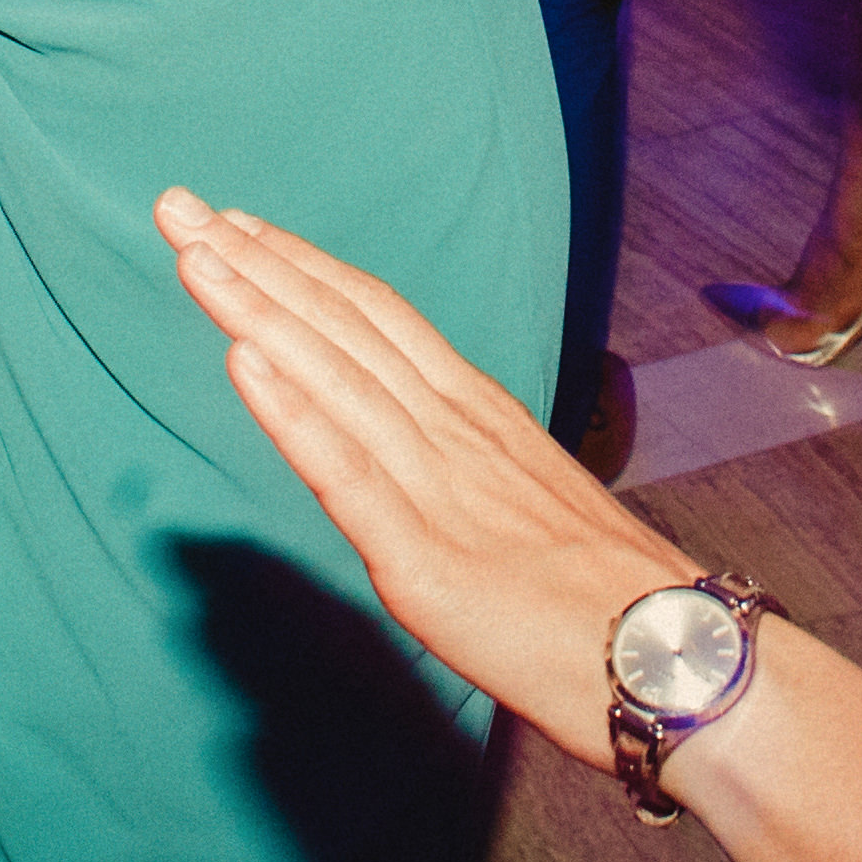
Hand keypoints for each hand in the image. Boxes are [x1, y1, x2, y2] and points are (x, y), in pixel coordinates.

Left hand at [161, 189, 679, 765]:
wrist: (680, 659)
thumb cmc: (618, 601)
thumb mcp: (536, 507)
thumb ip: (474, 475)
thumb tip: (429, 466)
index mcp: (483, 416)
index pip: (379, 318)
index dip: (305, 267)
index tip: (243, 223)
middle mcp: (456, 432)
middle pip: (342, 325)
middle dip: (256, 262)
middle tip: (181, 203)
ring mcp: (438, 488)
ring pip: (332, 377)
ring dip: (255, 308)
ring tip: (193, 251)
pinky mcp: (424, 557)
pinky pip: (345, 471)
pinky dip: (289, 409)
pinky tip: (241, 357)